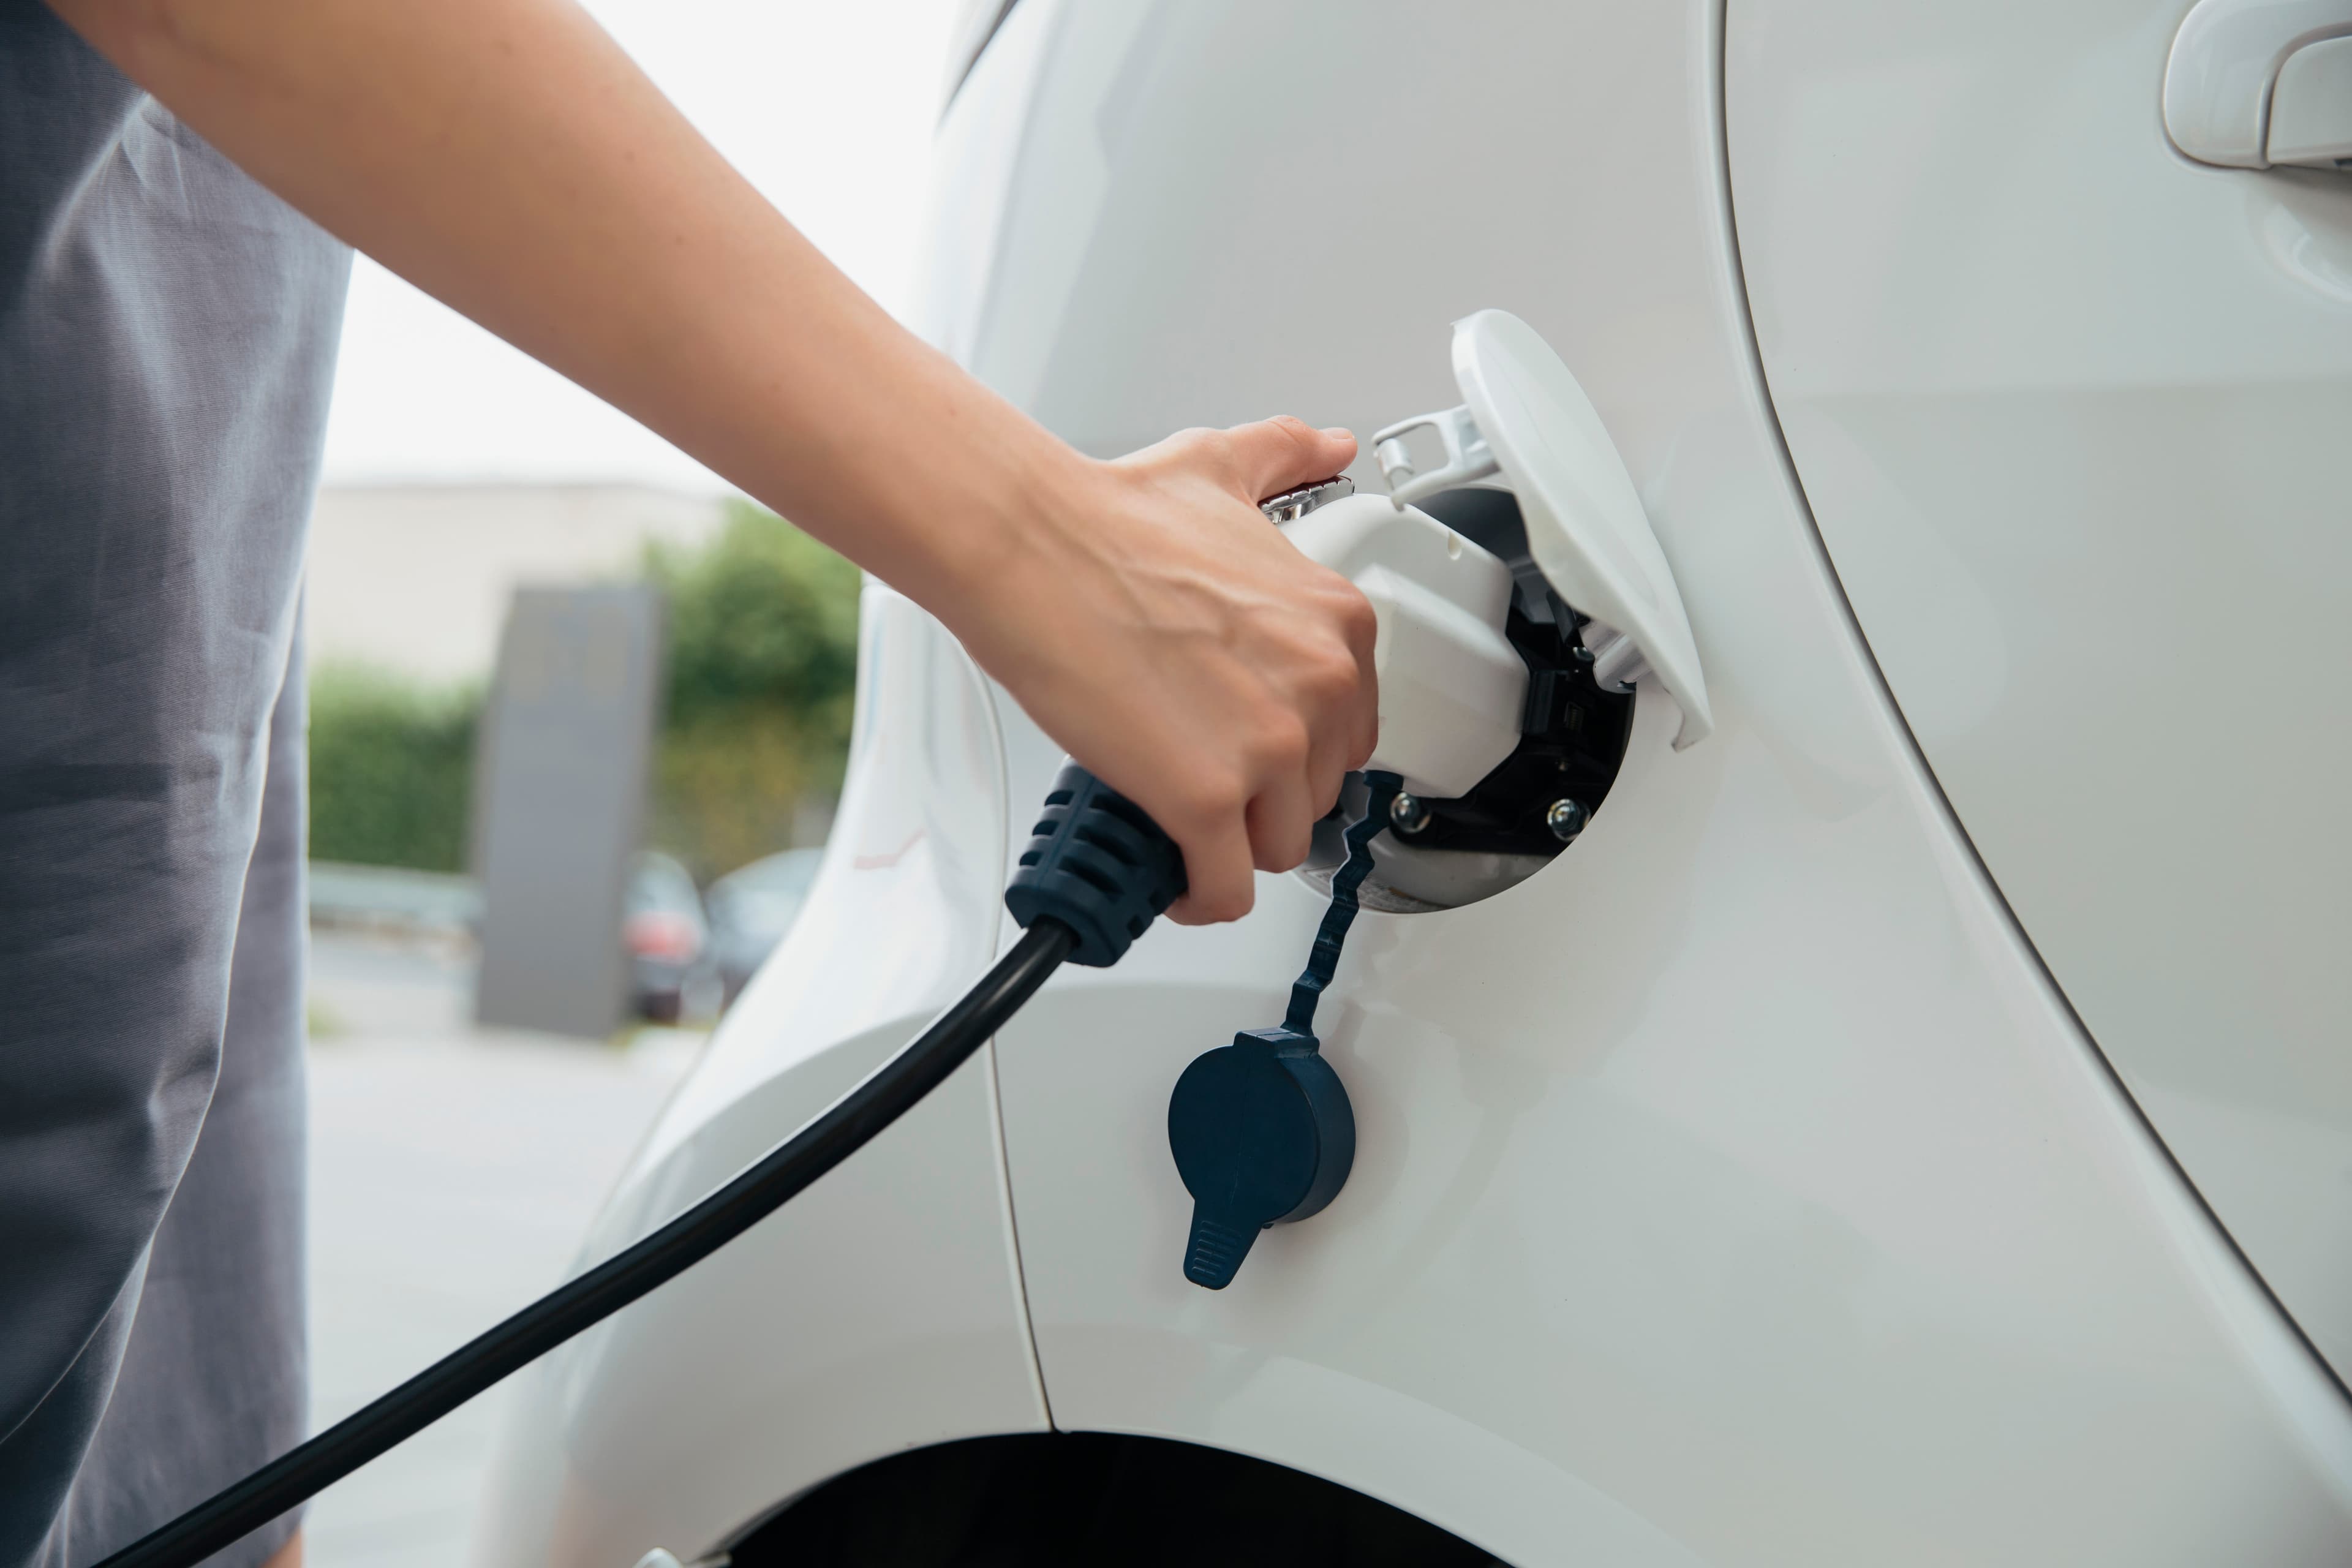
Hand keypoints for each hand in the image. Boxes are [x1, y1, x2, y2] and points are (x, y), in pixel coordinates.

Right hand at [949, 418, 1378, 924]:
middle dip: (1264, 797)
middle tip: (1206, 780)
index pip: (1351, 728)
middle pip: (1317, 792)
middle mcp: (1322, 685)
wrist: (1033, 547)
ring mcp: (1270, 748)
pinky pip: (1226, 890)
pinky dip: (1198, 897)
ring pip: (1276, 847)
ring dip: (1232, 848)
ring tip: (1182, 825)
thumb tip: (1328, 445)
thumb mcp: (1222, 469)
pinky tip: (1172, 881)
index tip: (1254, 749)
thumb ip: (1285, 458)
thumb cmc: (1109, 518)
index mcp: (1336, 622)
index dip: (1296, 745)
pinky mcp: (1210, 801)